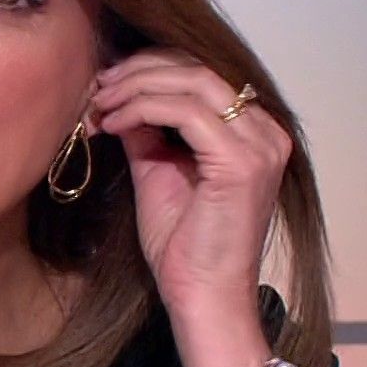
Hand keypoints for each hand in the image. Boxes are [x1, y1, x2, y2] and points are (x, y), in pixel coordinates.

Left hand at [87, 48, 291, 321]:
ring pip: (192, 82)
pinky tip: (114, 123)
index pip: (203, 75)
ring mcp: (259, 145)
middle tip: (99, 86)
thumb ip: (148, 131)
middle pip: (198, 70)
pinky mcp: (242, 162)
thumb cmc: (185, 247)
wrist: (204, 297)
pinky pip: (185, 111)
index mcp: (255, 133)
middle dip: (140, 71)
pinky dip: (142, 108)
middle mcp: (267, 132)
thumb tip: (120, 94)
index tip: (108, 83)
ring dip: (137, 86)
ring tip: (101, 103)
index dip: (151, 69)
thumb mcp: (159, 171)